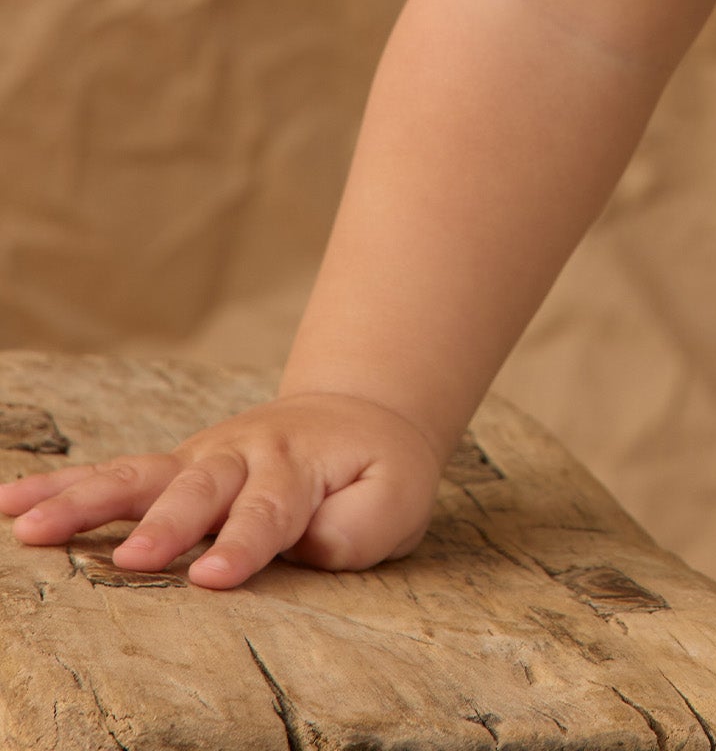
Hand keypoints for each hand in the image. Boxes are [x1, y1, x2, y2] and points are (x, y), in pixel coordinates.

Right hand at [0, 391, 444, 587]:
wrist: (357, 417)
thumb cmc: (376, 471)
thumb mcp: (397, 496)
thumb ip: (357, 527)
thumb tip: (307, 546)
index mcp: (300, 466)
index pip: (271, 510)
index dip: (245, 544)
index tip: (215, 579)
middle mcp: (241, 456)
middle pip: (199, 490)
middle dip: (167, 525)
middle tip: (135, 560)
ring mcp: (199, 460)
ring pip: (139, 477)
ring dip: (86, 501)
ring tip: (29, 526)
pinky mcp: (170, 471)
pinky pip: (112, 477)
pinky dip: (62, 486)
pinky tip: (12, 503)